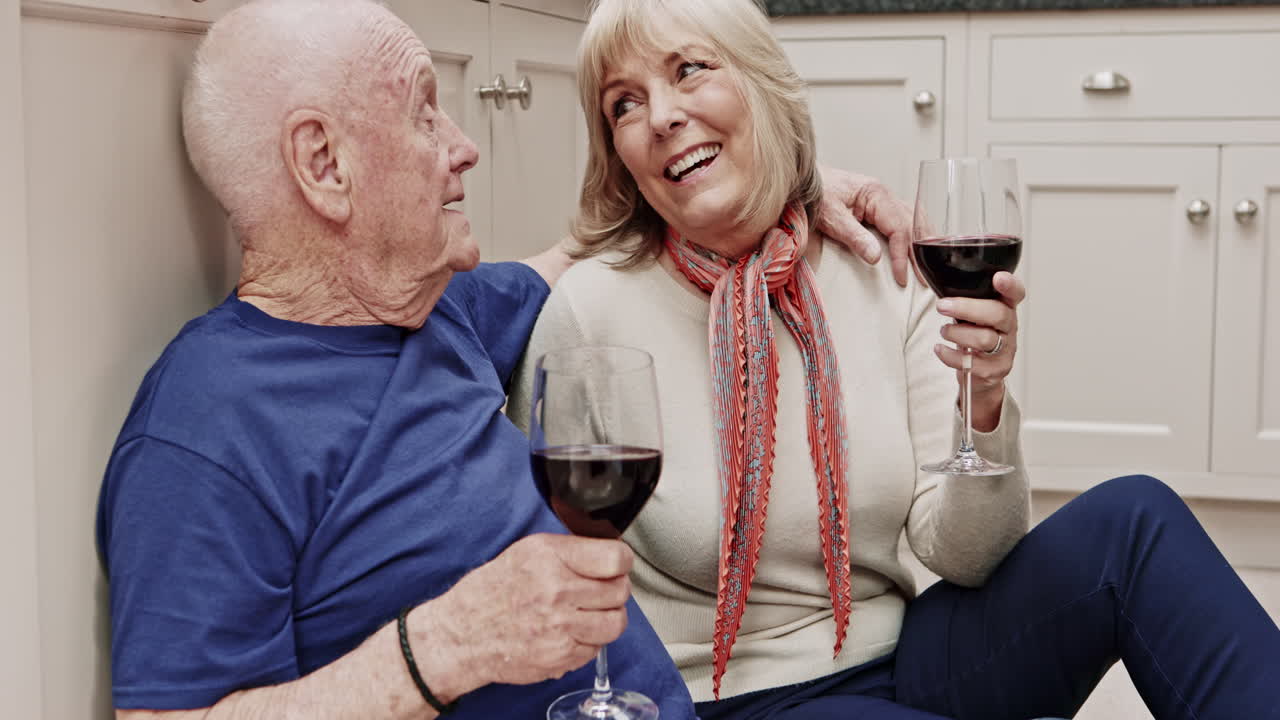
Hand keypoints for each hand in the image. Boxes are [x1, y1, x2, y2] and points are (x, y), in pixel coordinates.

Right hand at [414, 533, 632, 694]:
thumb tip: (609, 556)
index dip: (621, 562)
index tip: (616, 566)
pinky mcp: (560, 655)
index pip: (615, 558)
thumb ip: (570, 552)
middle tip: (600, 591)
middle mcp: (556, 590)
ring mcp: (560, 626)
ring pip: (616, 622)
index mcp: (549, 557)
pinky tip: (570, 632)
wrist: (461, 634)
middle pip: (620, 590)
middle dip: (614, 590)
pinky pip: (597, 648)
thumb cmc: (491, 592)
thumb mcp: (526, 552)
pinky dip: (589, 641)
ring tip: (591, 613)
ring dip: (608, 618)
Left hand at [814, 167, 915, 286]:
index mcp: (876, 193)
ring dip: (921, 240)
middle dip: (919, 251)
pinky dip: (913, 232)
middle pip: (912, 224)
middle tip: (923, 278)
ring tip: (928, 263)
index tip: (901, 277)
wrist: (802, 180)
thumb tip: (876, 257)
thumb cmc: (814, 193)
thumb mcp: (831, 217)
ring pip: (913, 219)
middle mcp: (884, 194)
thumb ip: (854, 236)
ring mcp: (882, 198)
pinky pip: (903, 218)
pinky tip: (918, 244)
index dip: (902, 255)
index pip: (898, 228)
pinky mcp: (877, 205)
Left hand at [933, 272, 1025, 431]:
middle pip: (997, 315)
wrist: (981, 373)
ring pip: (985, 339)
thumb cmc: (975, 335)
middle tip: (942, 305)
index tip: (998, 277)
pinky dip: (950, 355)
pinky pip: (971, 363)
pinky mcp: (993, 370)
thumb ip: (968, 300)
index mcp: (1006, 308)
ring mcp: (1004, 351)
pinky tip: (940, 349)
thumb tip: (942, 285)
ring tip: (944, 331)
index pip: (1016, 294)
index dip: (1010, 285)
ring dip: (957, 333)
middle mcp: (1009, 328)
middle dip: (966, 308)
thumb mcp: (975, 314)